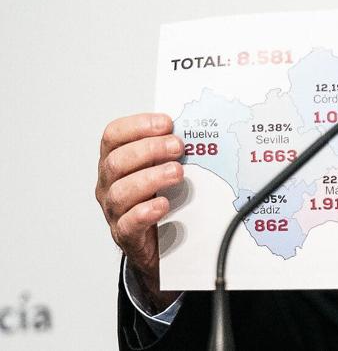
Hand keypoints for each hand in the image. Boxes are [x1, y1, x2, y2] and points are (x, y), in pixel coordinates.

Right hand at [95, 113, 184, 308]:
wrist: (158, 243)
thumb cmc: (160, 197)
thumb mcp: (162, 168)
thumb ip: (171, 150)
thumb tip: (198, 129)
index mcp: (116, 161)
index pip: (113, 135)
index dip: (137, 125)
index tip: (166, 123)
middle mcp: (110, 184)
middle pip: (116, 161)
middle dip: (149, 149)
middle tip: (178, 146)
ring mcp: (114, 210)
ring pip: (120, 192)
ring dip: (151, 178)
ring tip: (177, 173)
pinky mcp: (126, 235)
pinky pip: (128, 224)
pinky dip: (145, 212)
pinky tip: (163, 205)